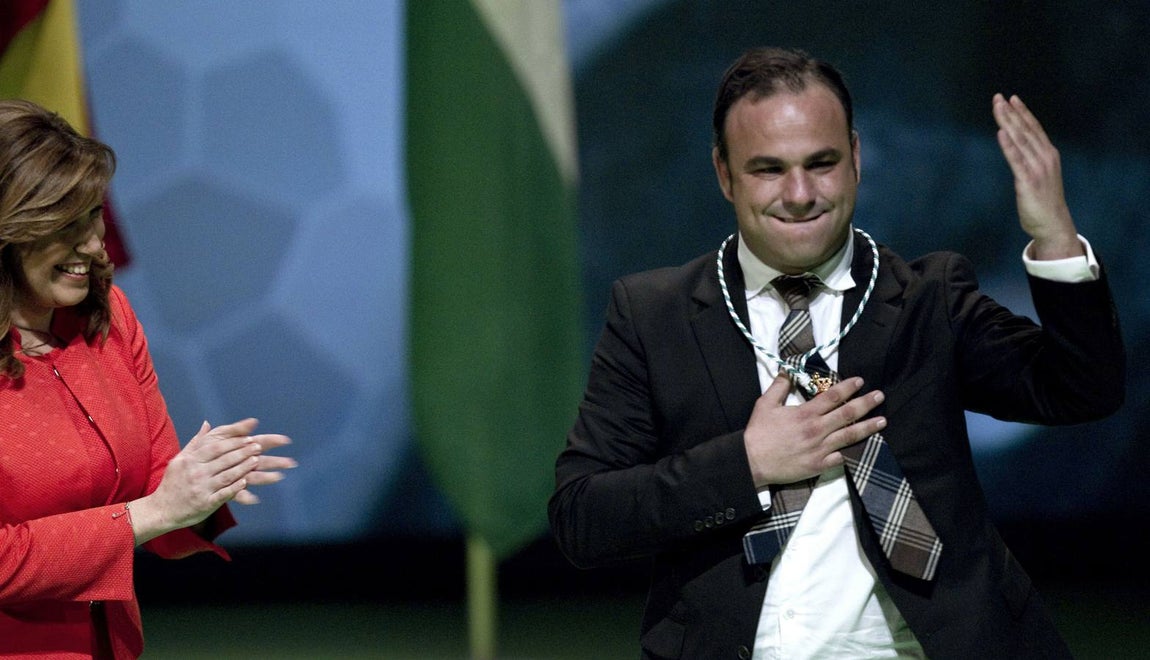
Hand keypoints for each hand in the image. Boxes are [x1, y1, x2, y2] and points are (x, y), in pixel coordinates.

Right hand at [129, 418, 293, 543]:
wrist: (161, 510)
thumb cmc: (172, 483)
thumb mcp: (179, 460)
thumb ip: (196, 442)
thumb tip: (207, 424)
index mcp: (190, 461)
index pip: (216, 448)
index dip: (233, 442)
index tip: (249, 437)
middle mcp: (196, 473)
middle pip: (224, 460)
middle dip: (243, 452)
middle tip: (259, 446)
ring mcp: (201, 489)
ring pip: (227, 475)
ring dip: (243, 467)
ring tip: (257, 460)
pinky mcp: (205, 504)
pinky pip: (223, 494)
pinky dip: (236, 488)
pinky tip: (246, 482)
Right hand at [743, 375, 885, 486]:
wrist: (752, 462)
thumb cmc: (758, 433)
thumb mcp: (765, 404)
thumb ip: (779, 386)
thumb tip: (788, 369)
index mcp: (805, 413)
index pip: (833, 396)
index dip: (848, 387)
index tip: (860, 381)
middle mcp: (816, 430)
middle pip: (847, 414)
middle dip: (866, 403)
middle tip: (880, 396)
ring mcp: (820, 449)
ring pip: (850, 436)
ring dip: (868, 427)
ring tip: (882, 421)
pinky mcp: (819, 465)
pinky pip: (841, 458)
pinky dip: (853, 452)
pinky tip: (865, 447)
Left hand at [992, 93, 1081, 259]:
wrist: (1053, 224)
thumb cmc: (1044, 201)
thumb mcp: (1041, 175)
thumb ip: (1032, 161)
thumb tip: (1019, 150)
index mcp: (1048, 154)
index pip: (1034, 128)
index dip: (1022, 112)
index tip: (1011, 98)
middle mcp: (1045, 157)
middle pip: (1025, 130)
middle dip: (1011, 113)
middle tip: (998, 97)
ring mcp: (1037, 168)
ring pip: (1020, 140)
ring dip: (1007, 122)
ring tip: (998, 108)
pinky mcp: (1028, 180)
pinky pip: (1016, 159)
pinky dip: (1008, 145)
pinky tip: (1000, 132)